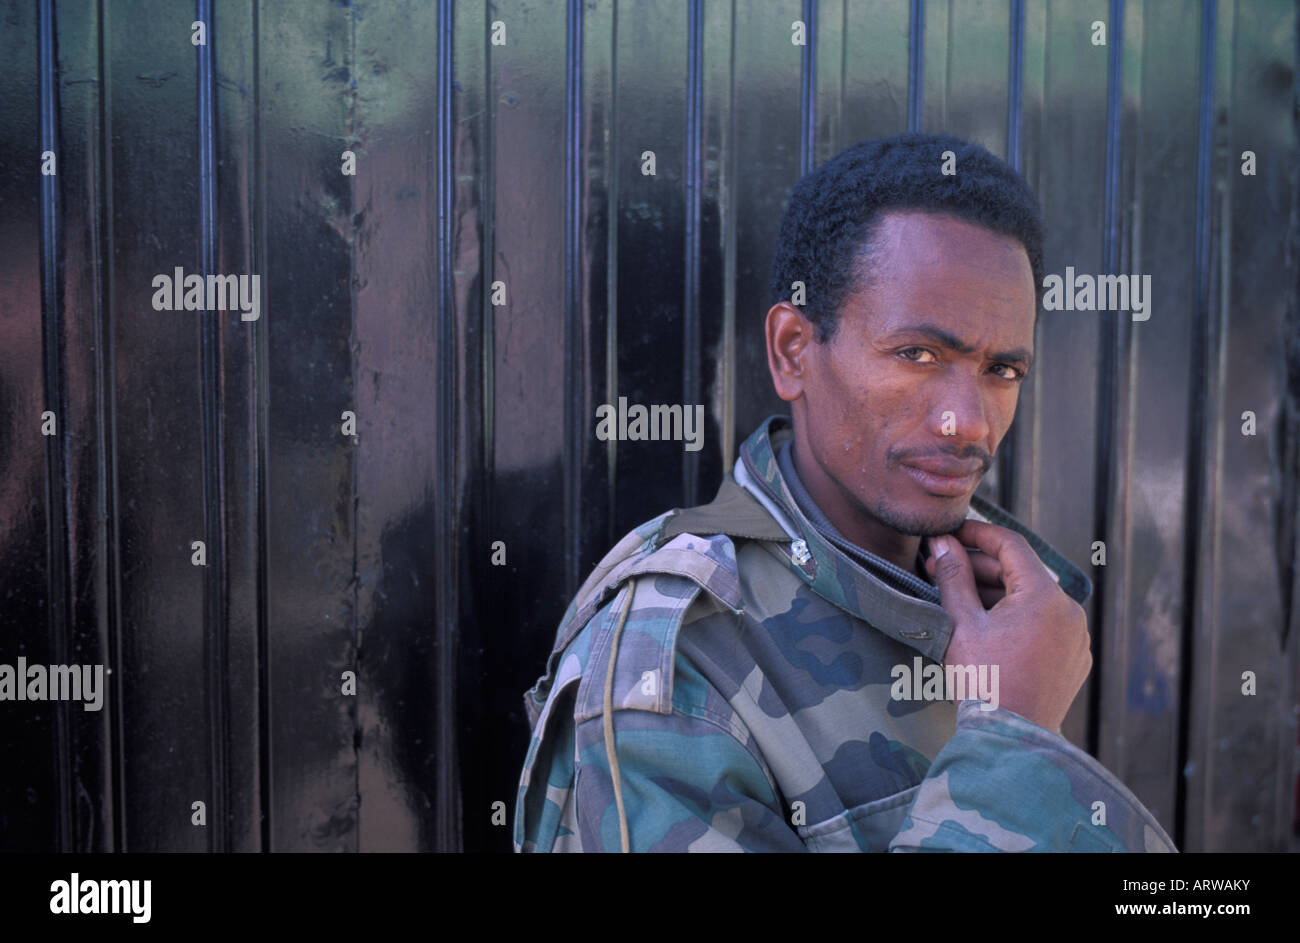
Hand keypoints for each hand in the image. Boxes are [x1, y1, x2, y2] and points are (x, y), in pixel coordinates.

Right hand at [923, 520, 1091, 731]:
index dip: (977, 534)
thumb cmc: (984, 682)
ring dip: (996, 594)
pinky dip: (1017, 618)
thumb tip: (942, 544)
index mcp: (1044, 596)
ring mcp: (1076, 637)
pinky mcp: (1075, 660)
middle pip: (1022, 573)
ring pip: (1033, 600)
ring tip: (958, 598)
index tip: (950, 534)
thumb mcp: (961, 624)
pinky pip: (1045, 625)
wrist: (1011, 740)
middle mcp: (1070, 611)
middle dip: (980, 568)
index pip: (1010, 546)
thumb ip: (953, 577)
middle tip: (941, 569)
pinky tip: (986, 626)